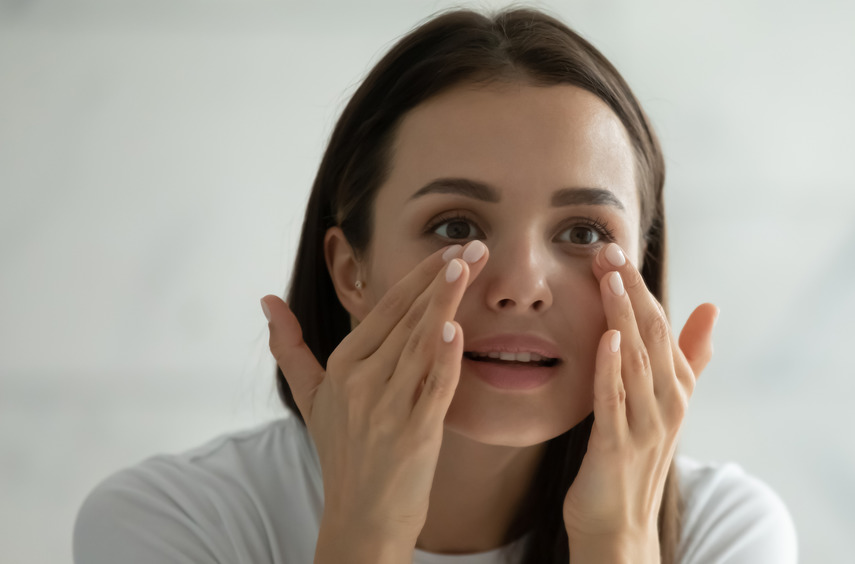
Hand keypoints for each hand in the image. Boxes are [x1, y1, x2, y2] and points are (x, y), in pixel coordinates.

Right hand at [261, 240, 489, 544]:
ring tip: (468, 267)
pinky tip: (455, 330)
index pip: (386, 309)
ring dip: (445, 303)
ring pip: (420, 344)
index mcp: (343, 365)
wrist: (362, 518)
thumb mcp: (310, 397)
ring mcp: (387, 407)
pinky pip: (432, 388)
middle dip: (443, 279)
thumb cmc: (343, 452)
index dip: (419, 277)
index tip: (450, 249)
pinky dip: (443, 359)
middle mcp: (362, 381)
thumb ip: (290, 347)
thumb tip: (266, 301)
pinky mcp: (414, 433)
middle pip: (407, 319)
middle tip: (477, 245)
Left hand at [562, 242, 718, 540]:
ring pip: (636, 361)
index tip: (616, 250)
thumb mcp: (663, 402)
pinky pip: (615, 401)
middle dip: (631, 290)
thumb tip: (711, 306)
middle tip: (608, 250)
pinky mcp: (618, 448)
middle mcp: (668, 403)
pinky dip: (612, 367)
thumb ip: (688, 356)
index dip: (640, 286)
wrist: (617, 525)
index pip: (661, 326)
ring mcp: (645, 425)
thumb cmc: (633, 460)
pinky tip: (606, 338)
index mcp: (676, 388)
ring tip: (609, 278)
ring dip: (622, 317)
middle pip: (651, 335)